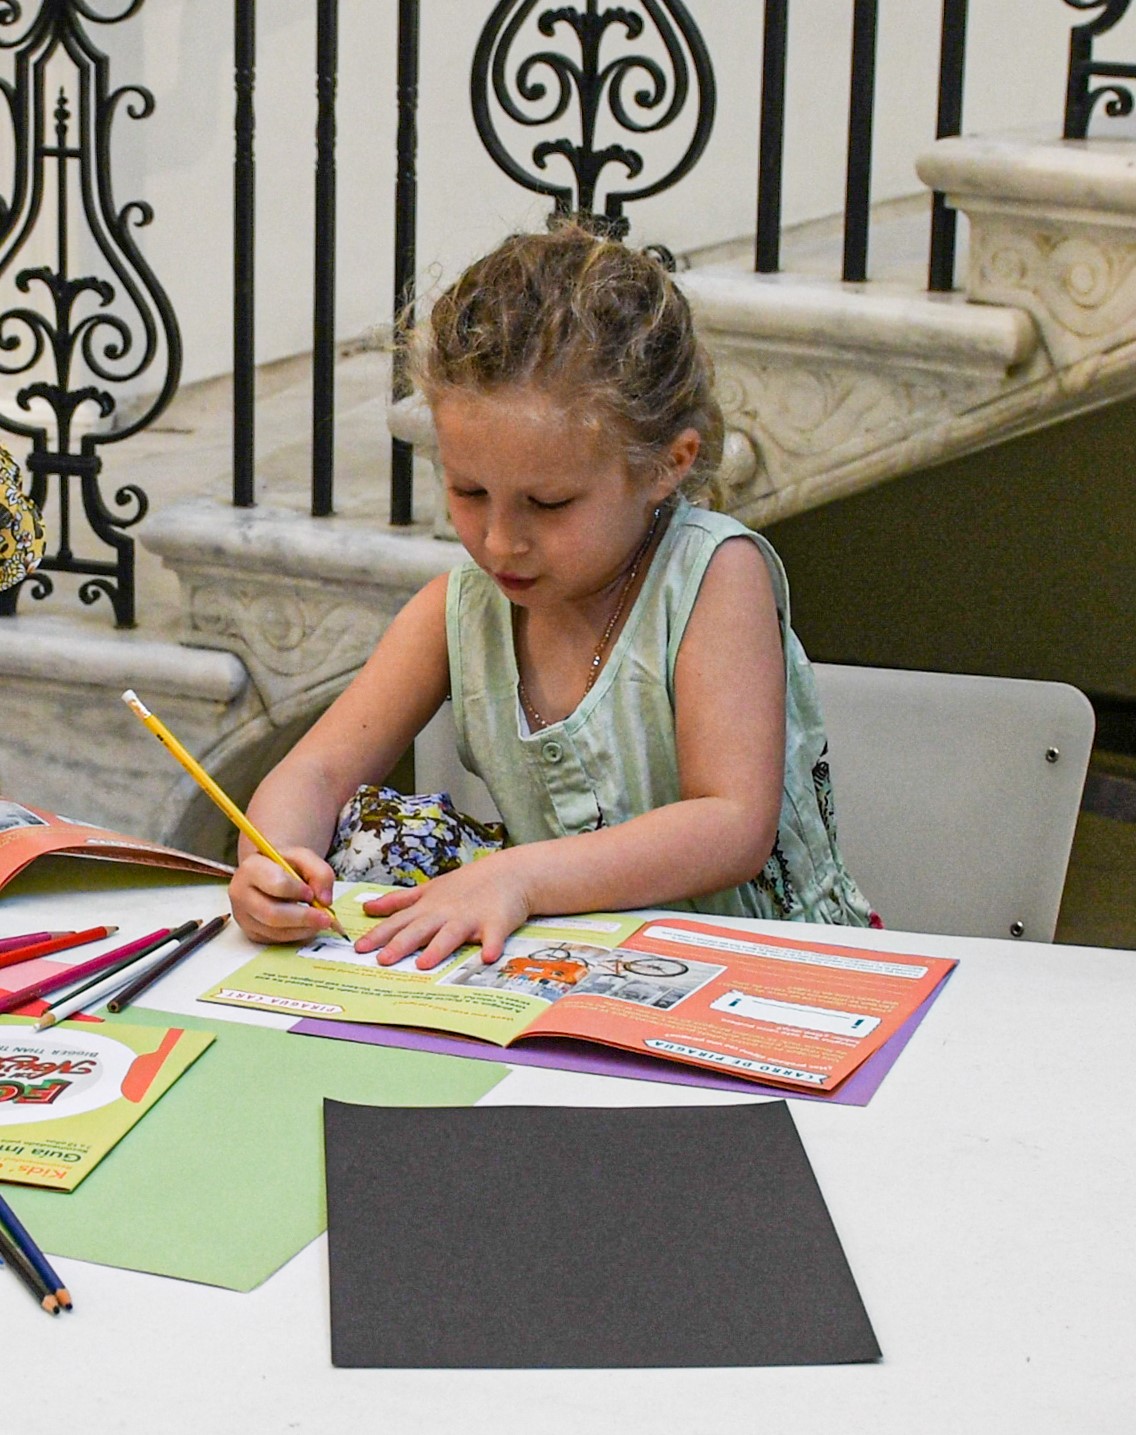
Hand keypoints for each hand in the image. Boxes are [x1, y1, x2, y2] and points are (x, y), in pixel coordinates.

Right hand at [229, 847, 337, 944]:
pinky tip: (306, 926)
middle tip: (326, 917)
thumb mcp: (305, 858)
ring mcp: (243, 915)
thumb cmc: (286, 865)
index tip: (311, 893)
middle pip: (272, 913)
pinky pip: (275, 939)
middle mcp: (240, 892)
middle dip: (304, 917)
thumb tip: (324, 900)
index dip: (297, 891)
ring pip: (274, 930)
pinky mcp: (250, 931)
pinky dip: (296, 935)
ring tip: (319, 920)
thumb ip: (320, 873)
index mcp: (252, 867)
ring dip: (303, 929)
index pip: (275, 883)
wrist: (272, 872)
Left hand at [355, 851, 532, 968]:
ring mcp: (470, 918)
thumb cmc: (466, 885)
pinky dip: (492, 945)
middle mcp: (445, 913)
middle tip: (382, 960)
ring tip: (424, 963)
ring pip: (451, 935)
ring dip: (438, 948)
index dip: (379, 934)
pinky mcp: (496, 922)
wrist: (508, 873)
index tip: (359, 948)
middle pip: (420, 930)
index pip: (399, 922)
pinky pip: (494, 936)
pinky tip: (488, 957)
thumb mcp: (429, 889)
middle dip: (400, 944)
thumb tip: (368, 908)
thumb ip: (400, 901)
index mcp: (428, 907)